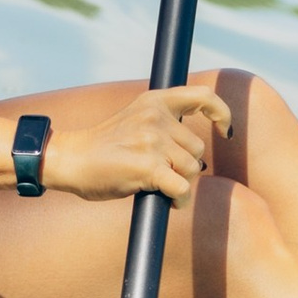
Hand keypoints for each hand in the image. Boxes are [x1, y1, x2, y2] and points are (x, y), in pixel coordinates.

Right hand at [45, 84, 232, 203]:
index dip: (222, 112)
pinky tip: (168, 200)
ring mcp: (152, 141)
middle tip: (164, 173)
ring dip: (181, 183)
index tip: (225, 130)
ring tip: (160, 186)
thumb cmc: (104, 146)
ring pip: (192, 169)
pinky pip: (182, 188)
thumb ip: (161, 122)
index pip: (203, 97)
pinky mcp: (148, 167)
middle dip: (186, 166)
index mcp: (154, 101)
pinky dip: (179, 200)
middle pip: (198, 148)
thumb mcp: (134, 118)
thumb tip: (194, 150)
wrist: (71, 159)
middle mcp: (155, 117)